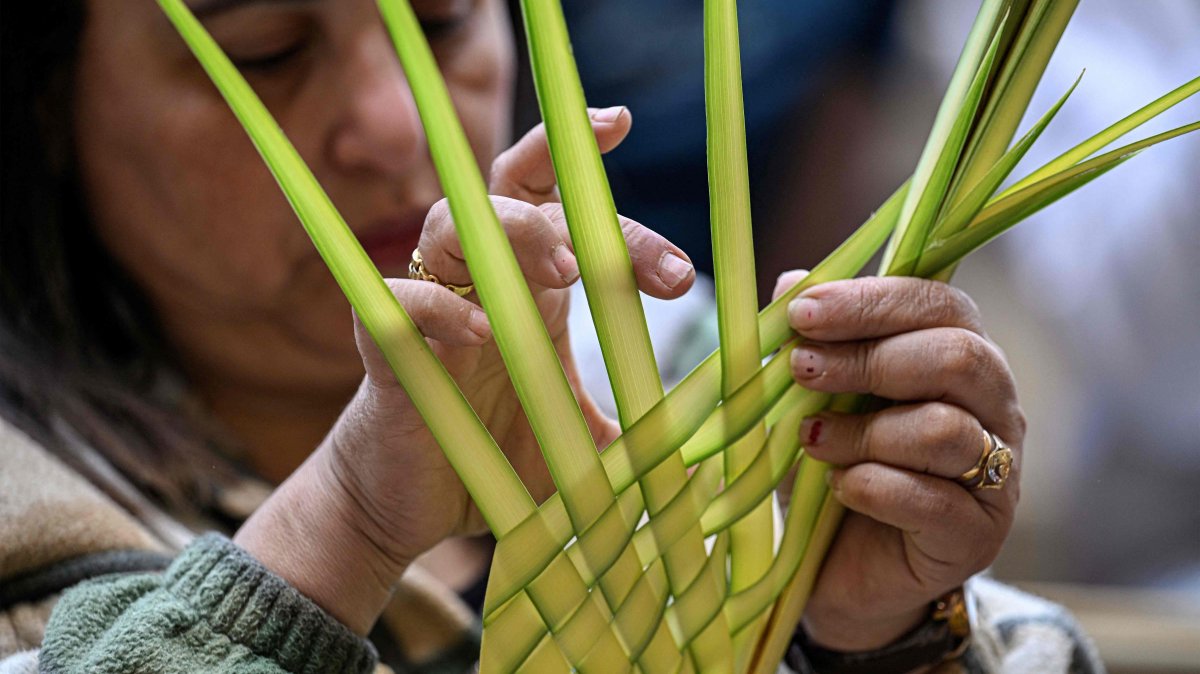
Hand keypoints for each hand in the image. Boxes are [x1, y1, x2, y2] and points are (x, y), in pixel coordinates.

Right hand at [237, 106, 696, 633]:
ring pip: (451, 225)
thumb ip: (635, 433)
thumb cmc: (493, 460)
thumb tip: (714, 452)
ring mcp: (430, 308)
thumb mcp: (579, 444)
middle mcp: (481, 280)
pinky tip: (481, 331)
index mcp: (529, 285)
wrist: (408, 506)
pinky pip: (399, 301)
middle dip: (579, 208)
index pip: (553, 197)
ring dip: (512, 234)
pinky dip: (439, 306)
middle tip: (653, 267)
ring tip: (568, 271)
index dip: (579, 155)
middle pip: (515, 196)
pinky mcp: (384, 348)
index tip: (621, 122)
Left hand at [777, 273, 1023, 652]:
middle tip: (801, 370)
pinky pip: (934, 500)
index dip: (870, 301)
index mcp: (960, 353)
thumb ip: (810, 341)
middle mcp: (993, 405)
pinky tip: (840, 488)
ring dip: (863, 431)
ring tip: (812, 442)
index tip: (800, 312)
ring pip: (945, 430)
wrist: (839, 568)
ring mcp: (998, 472)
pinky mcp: (980, 534)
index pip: (938, 303)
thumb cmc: (833, 463)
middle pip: (957, 356)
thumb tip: (791, 280)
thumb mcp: (810, 397)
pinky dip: (874, 488)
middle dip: (868, 359)